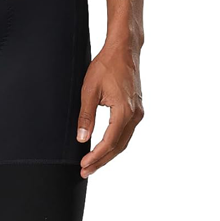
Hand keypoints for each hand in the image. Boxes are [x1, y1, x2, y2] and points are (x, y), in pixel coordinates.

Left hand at [76, 43, 143, 177]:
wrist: (124, 49)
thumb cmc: (106, 65)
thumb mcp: (90, 89)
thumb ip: (86, 115)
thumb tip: (81, 138)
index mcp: (124, 112)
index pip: (109, 142)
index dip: (96, 156)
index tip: (83, 165)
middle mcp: (135, 115)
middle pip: (118, 146)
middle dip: (102, 160)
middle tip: (85, 171)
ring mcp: (138, 111)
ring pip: (124, 140)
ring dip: (109, 153)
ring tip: (93, 163)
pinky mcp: (136, 107)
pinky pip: (126, 131)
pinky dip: (116, 142)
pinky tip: (105, 146)